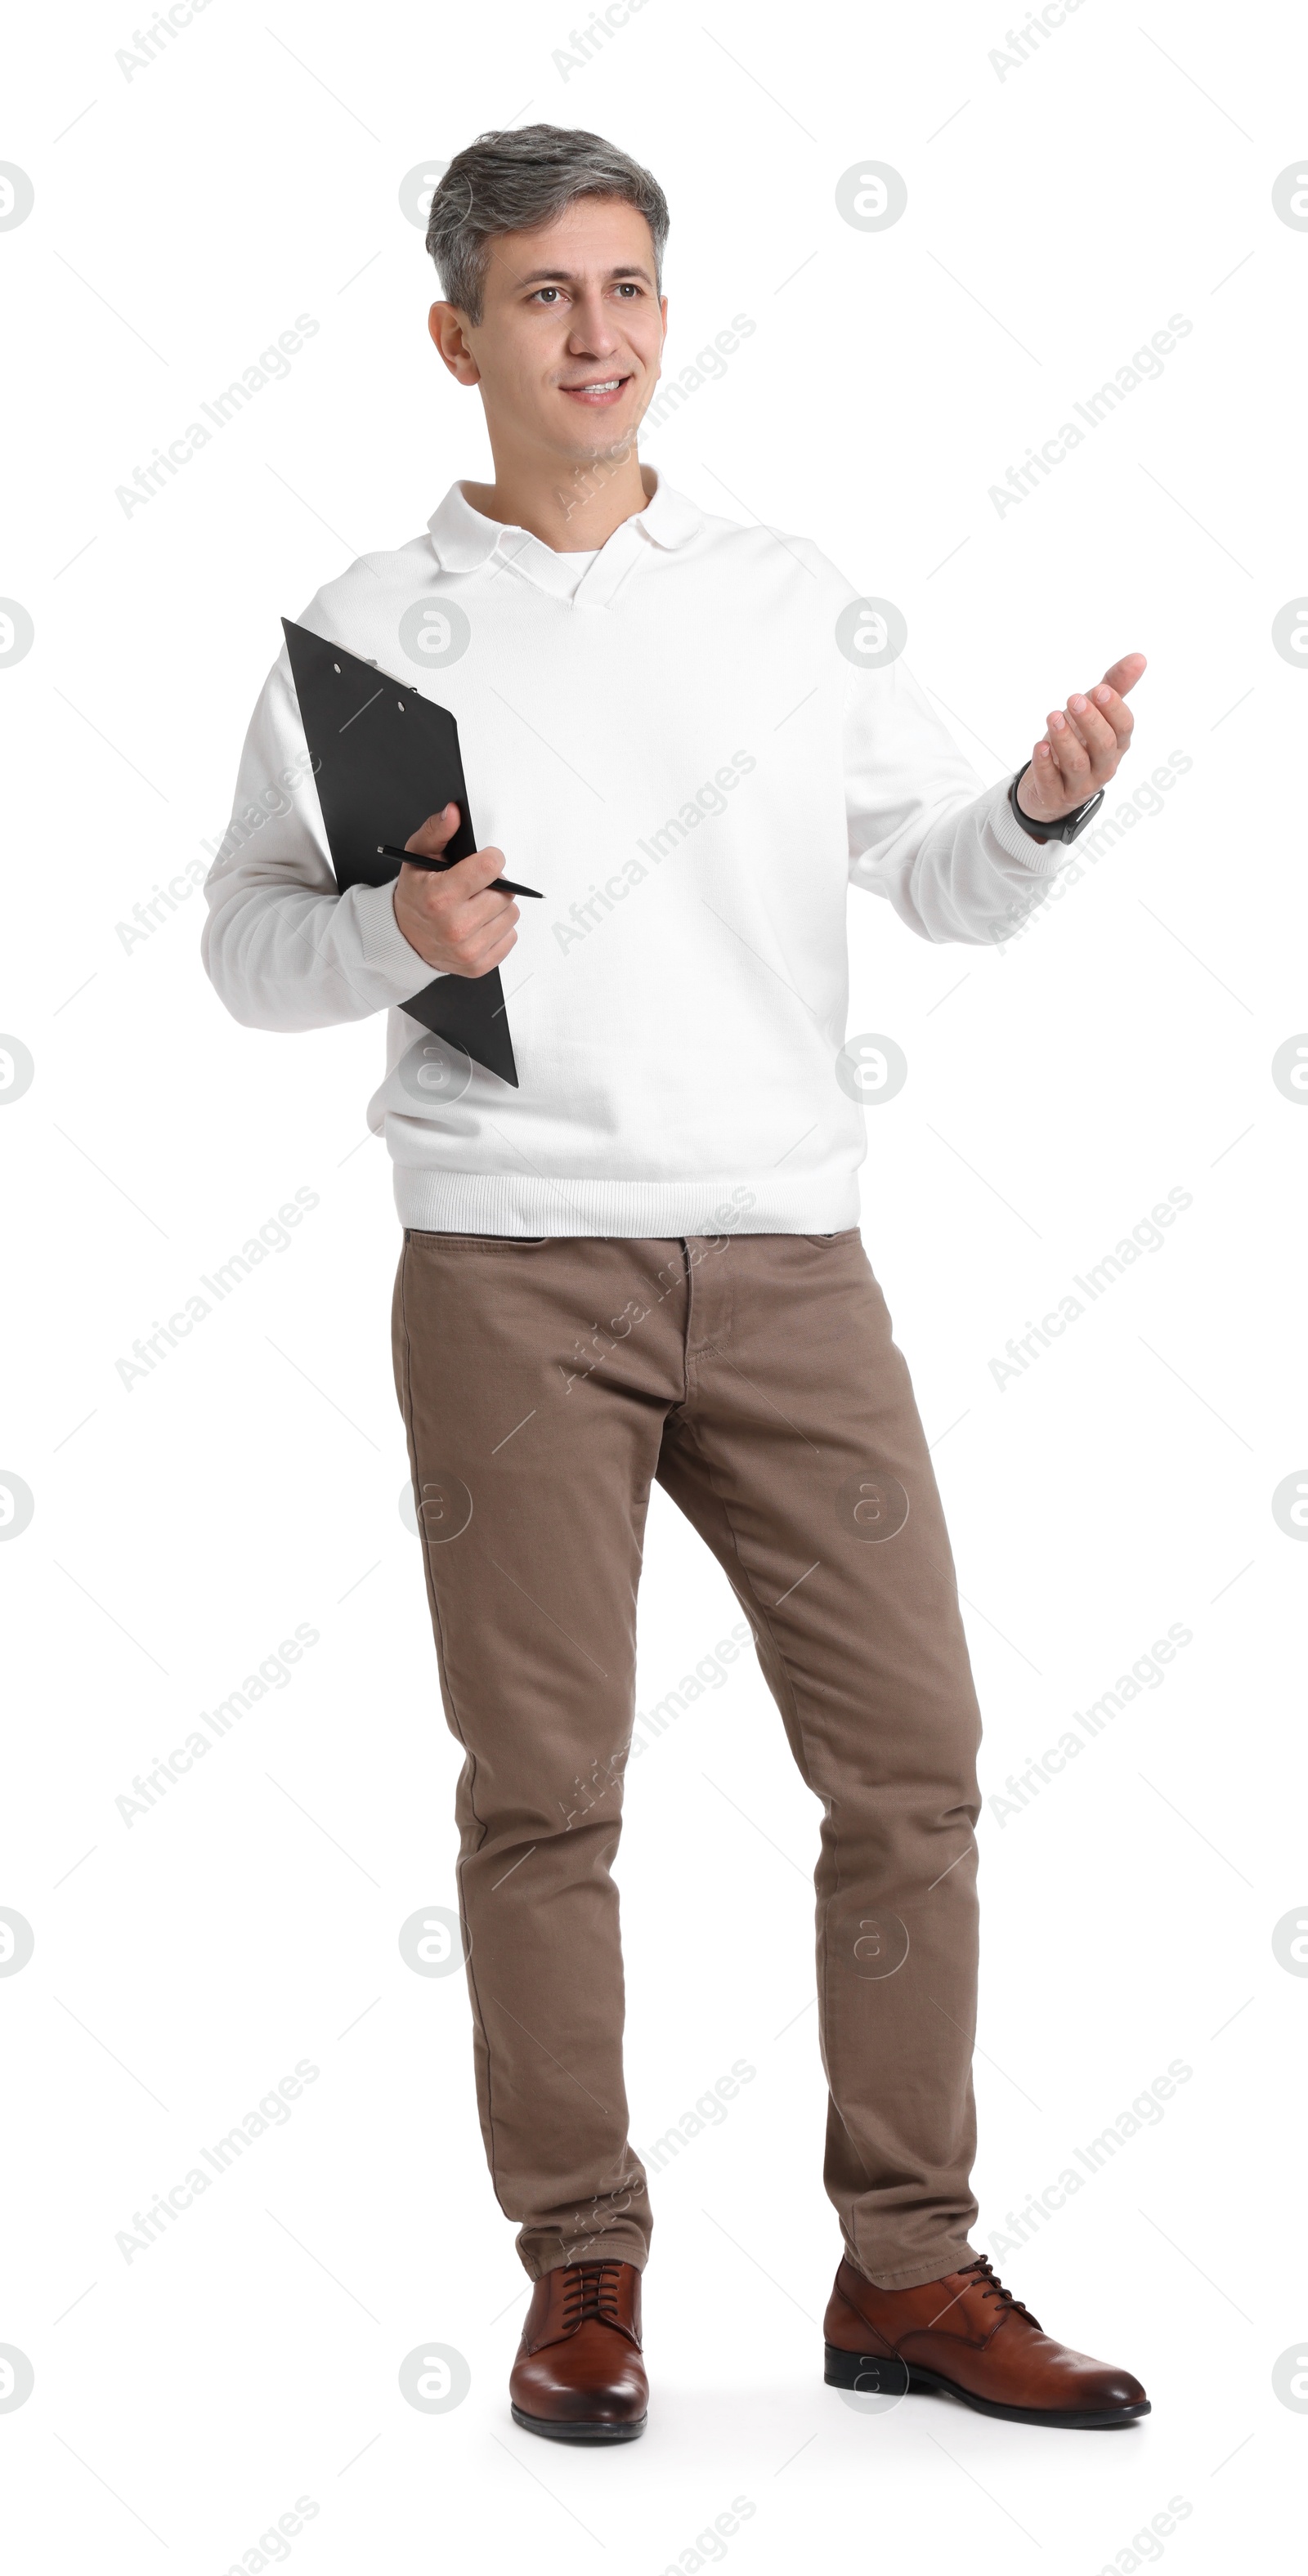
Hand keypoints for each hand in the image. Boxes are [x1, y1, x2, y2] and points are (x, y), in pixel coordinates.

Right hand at [391, 801, 518, 976]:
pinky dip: (499, 929)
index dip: (490, 859)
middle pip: (505, 893)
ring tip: (475, 906)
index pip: (491, 868)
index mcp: (440, 897)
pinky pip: (511, 937)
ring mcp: (468, 950)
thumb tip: (453, 812)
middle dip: (494, 885)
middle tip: (474, 887)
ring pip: (511, 914)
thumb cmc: (415, 894)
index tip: (483, 861)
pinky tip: (478, 925)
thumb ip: (436, 830)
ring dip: (498, 907)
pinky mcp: (478, 965)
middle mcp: (455, 927)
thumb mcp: (417, 856)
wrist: (404, 938)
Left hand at [1015, 653, 1146, 824]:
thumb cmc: (1078, 743)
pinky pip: (1051, 782)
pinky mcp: (1055, 796)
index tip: (1100, 690)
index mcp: (1116, 744)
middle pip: (1103, 745)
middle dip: (1090, 721)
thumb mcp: (1095, 714)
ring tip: (1053, 717)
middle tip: (1074, 699)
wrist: (1051, 787)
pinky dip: (1045, 764)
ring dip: (1065, 739)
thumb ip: (1115, 687)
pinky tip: (1040, 746)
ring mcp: (1080, 784)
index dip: (1114, 710)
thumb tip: (1139, 658)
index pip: (1123, 728)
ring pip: (1077, 764)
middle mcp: (1103, 766)